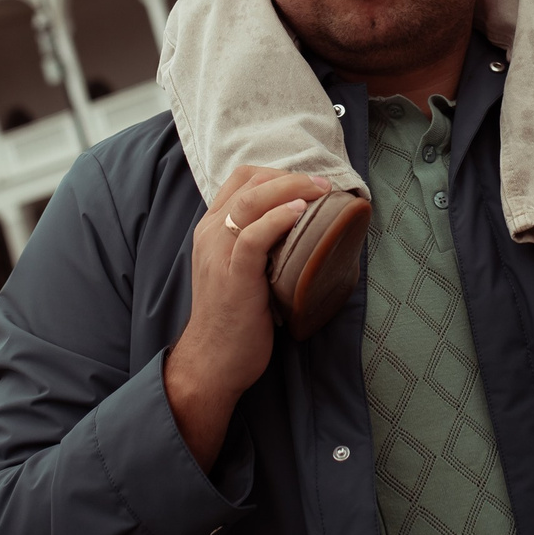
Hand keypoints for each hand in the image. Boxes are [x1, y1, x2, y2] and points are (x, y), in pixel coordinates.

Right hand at [164, 167, 331, 467]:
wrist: (212, 361)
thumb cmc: (234, 317)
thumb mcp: (240, 269)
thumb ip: (257, 243)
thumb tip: (301, 226)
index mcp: (212, 229)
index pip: (242, 180)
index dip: (278, 174)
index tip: (308, 184)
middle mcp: (211, 234)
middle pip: (249, 182)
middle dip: (290, 176)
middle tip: (323, 185)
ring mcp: (219, 253)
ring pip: (250, 201)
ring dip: (291, 189)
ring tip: (321, 191)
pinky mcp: (233, 276)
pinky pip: (253, 236)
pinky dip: (279, 219)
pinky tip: (300, 214)